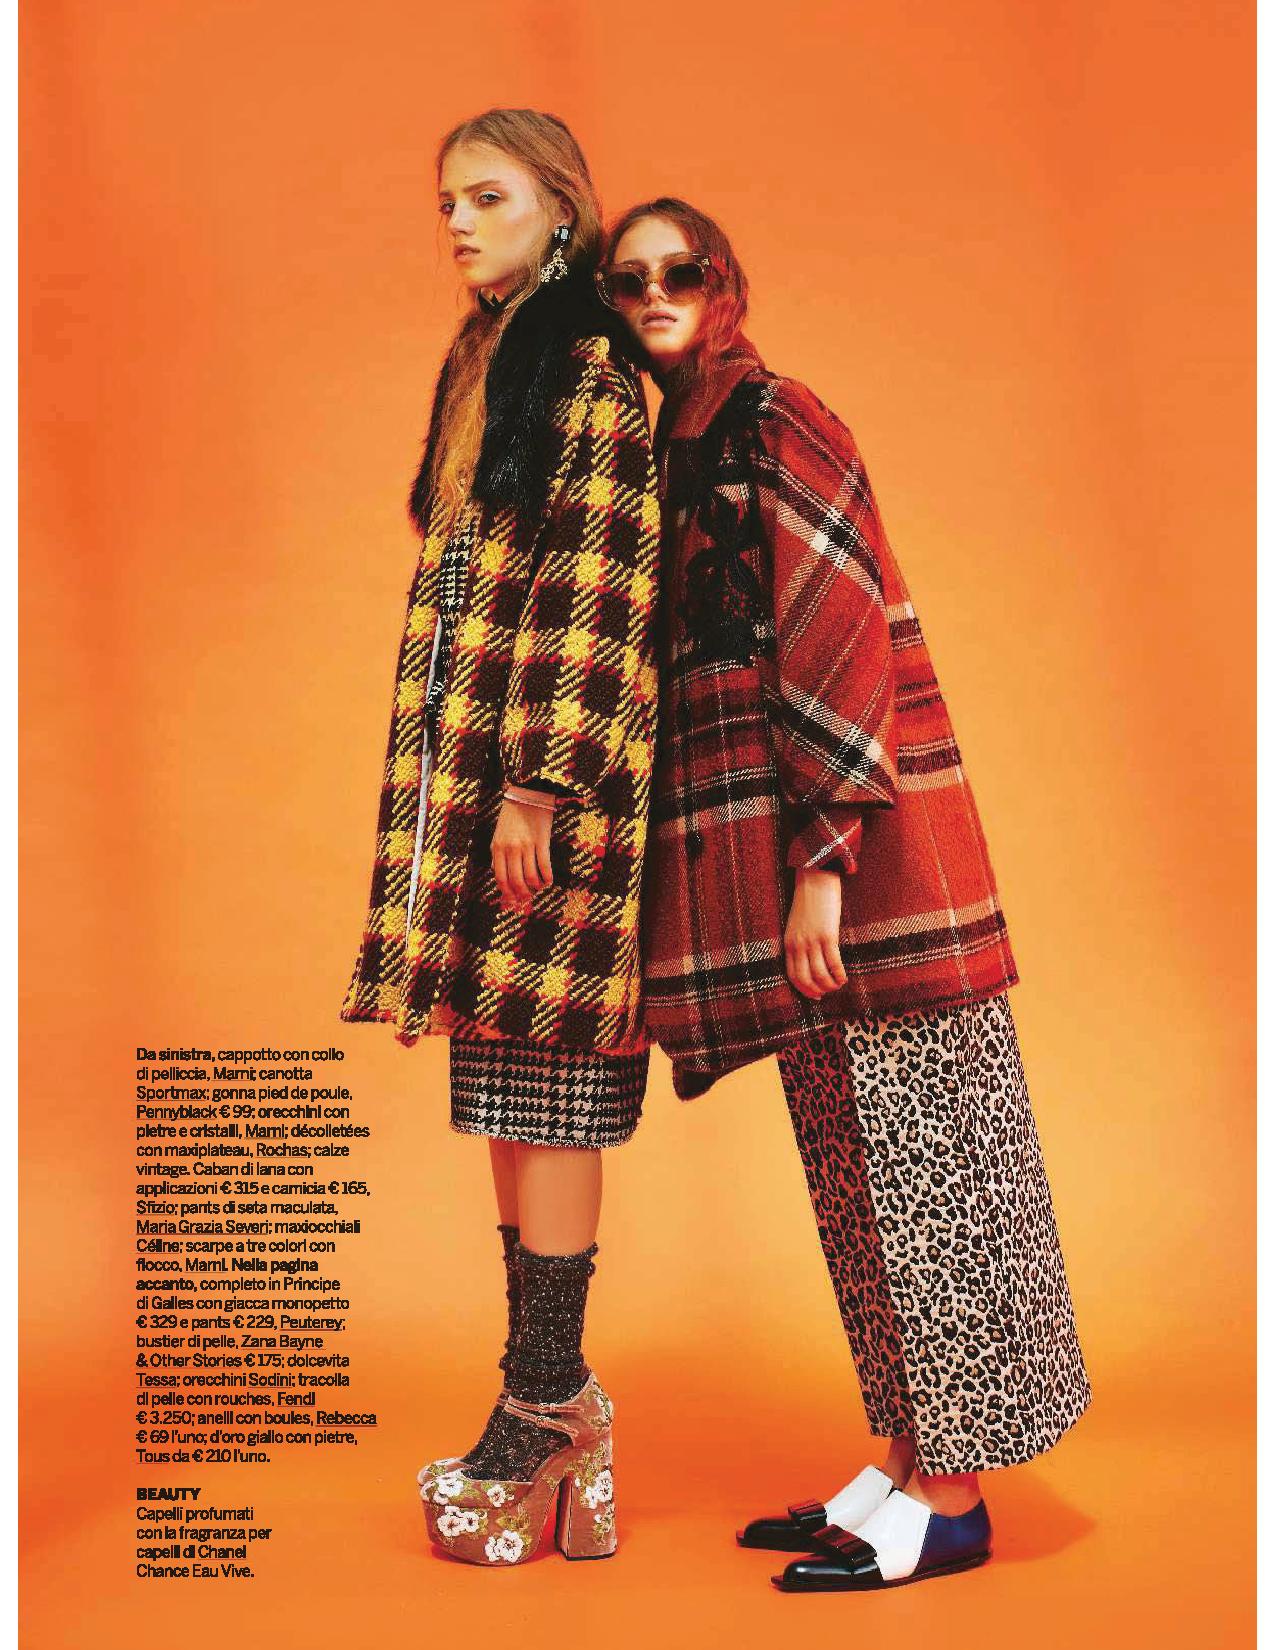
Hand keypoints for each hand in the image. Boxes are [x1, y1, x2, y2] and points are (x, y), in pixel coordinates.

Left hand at [492, 789, 554, 901]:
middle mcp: (510, 848)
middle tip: (528, 899)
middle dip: (522, 894)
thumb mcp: (498, 836)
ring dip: (536, 886)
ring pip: (530, 876)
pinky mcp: (541, 840)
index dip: (507, 894)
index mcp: (497, 848)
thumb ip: (497, 856)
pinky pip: (544, 865)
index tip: (513, 902)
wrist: (527, 795)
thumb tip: (498, 875)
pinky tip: (548, 881)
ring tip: (539, 887)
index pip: (500, 878)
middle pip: (515, 880)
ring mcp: (526, 844)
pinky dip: (547, 877)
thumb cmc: (512, 817)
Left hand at [784, 867, 848, 998]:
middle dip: (817, 991)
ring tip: (838, 985)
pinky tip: (844, 978)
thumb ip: (800, 942)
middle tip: (828, 993)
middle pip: (805, 979)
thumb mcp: (797, 924)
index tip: (815, 995)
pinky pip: (834, 963)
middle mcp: (798, 945)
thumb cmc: (809, 900)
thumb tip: (811, 960)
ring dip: (830, 985)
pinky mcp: (828, 935)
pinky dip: (839, 975)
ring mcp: (812, 941)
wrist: (815, 878)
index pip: (792, 975)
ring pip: (820, 974)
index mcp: (789, 943)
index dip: (804, 989)